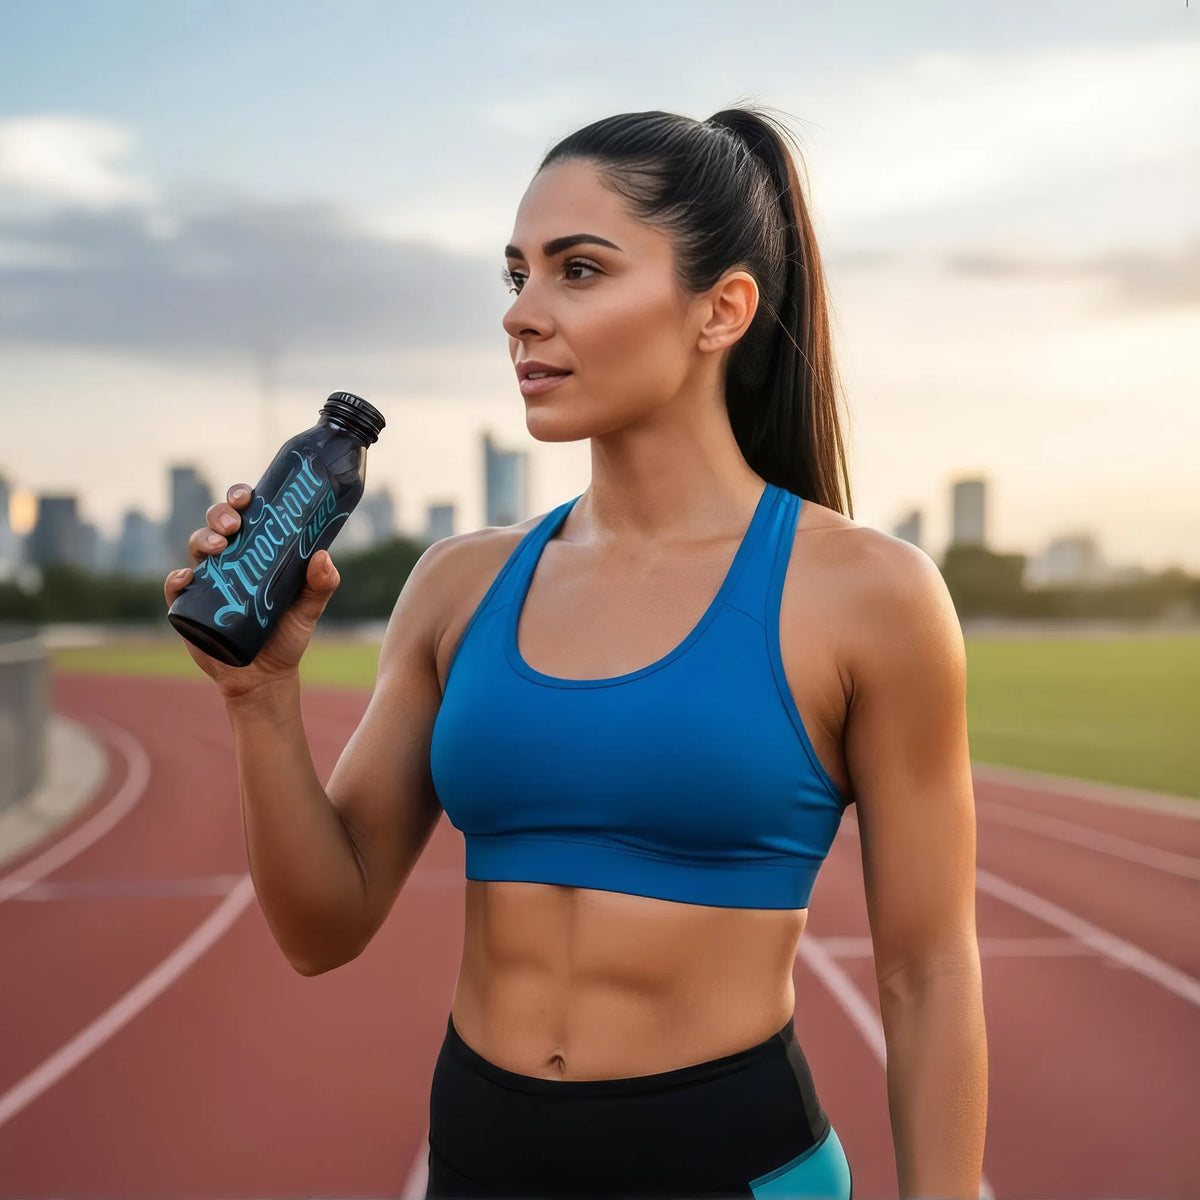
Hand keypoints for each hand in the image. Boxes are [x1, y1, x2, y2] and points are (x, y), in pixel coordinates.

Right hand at [163, 482, 341, 699]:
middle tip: (234, 525)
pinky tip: (186, 578)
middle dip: (220, 515)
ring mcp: (206, 582)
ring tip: (219, 547)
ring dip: (203, 540)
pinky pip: (175, 588)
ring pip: (196, 548)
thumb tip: (323, 557)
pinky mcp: (189, 607)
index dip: (241, 498)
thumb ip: (321, 586)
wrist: (264, 676)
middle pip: (216, 525)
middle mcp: (228, 560)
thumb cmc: (287, 635)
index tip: (248, 496)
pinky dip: (176, 579)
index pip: (245, 515)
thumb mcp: (308, 610)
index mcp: (256, 551)